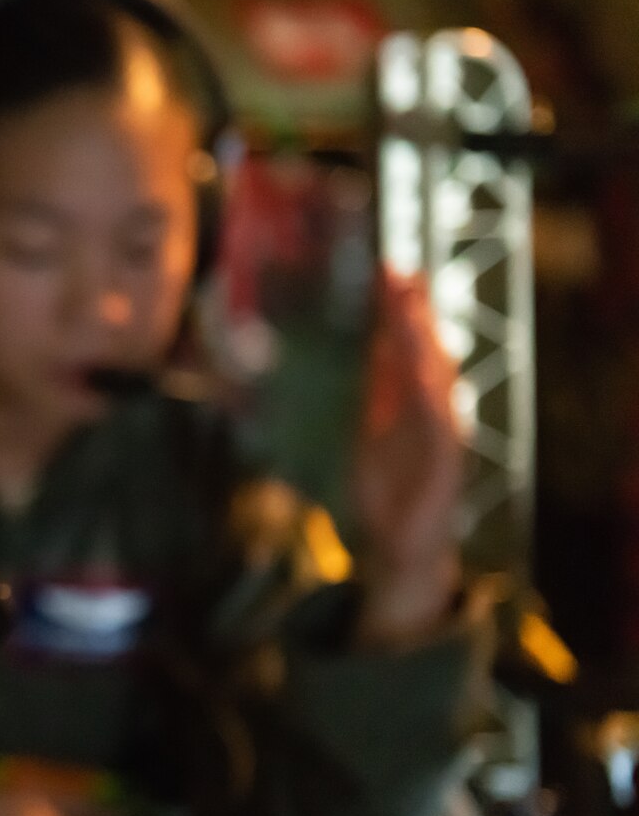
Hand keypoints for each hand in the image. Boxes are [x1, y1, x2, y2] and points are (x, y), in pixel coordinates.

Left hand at [352, 273, 462, 646]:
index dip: (395, 308)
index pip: (401, 345)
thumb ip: (377, 389)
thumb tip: (377, 345)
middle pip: (422, 353)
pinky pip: (440, 424)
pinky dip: (434, 396)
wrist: (398, 546)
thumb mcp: (370, 429)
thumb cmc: (386, 489)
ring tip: (413, 307)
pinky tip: (425, 370)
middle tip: (403, 270)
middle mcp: (429, 411)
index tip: (388, 269)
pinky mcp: (445, 464)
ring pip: (434, 380)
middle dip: (413, 313)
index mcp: (408, 401)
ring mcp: (440, 436)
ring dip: (425, 343)